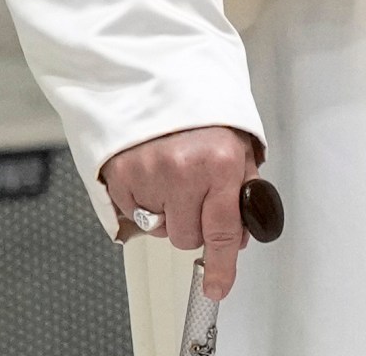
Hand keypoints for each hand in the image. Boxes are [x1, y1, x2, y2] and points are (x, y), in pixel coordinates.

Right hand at [101, 126, 262, 298]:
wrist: (156, 79)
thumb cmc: (202, 111)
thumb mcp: (239, 142)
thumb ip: (245, 187)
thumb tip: (244, 231)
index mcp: (220, 163)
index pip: (223, 231)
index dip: (221, 265)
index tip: (218, 287)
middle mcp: (184, 171)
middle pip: (188, 237)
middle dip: (194, 225)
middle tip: (196, 195)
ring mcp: (148, 175)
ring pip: (160, 229)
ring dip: (168, 214)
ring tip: (172, 179)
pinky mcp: (120, 177)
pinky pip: (134, 214)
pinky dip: (143, 203)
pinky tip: (152, 176)